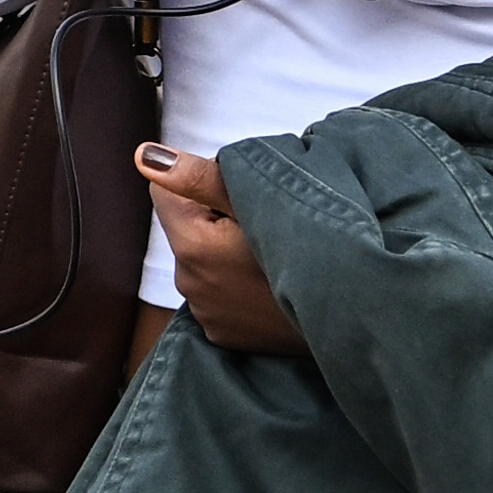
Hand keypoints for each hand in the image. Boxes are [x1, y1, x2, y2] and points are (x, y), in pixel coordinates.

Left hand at [133, 147, 306, 353]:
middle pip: (187, 230)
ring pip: (202, 262)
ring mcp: (205, 315)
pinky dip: (234, 286)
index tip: (240, 197)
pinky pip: (217, 295)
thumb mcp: (259, 203)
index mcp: (192, 246)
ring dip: (223, 254)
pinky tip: (268, 286)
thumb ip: (200, 178)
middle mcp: (188, 284)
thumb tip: (142, 156)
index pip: (164, 195)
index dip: (200, 186)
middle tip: (264, 227)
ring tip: (269, 259)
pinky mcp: (222, 336)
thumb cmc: (310, 251)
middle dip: (213, 220)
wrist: (350, 317)